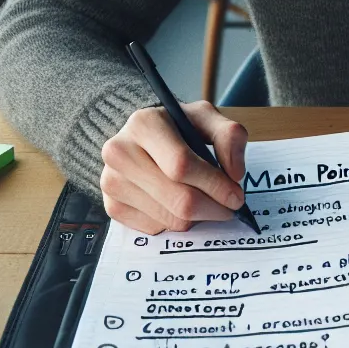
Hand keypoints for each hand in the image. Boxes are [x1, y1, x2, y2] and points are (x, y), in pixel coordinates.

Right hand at [99, 101, 247, 233]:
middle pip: (178, 199)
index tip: (236, 196)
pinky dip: (175, 223)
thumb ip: (229, 136)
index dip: (215, 185)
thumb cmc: (177, 128)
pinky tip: (177, 204)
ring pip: (169, 219)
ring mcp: (112, 182)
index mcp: (144, 124)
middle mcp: (120, 152)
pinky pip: (155, 229)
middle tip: (229, 208)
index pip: (182, 165)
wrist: (141, 138)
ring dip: (197, 218)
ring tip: (205, 202)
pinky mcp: (112, 206)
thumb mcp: (206, 118)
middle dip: (213, 209)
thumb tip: (235, 174)